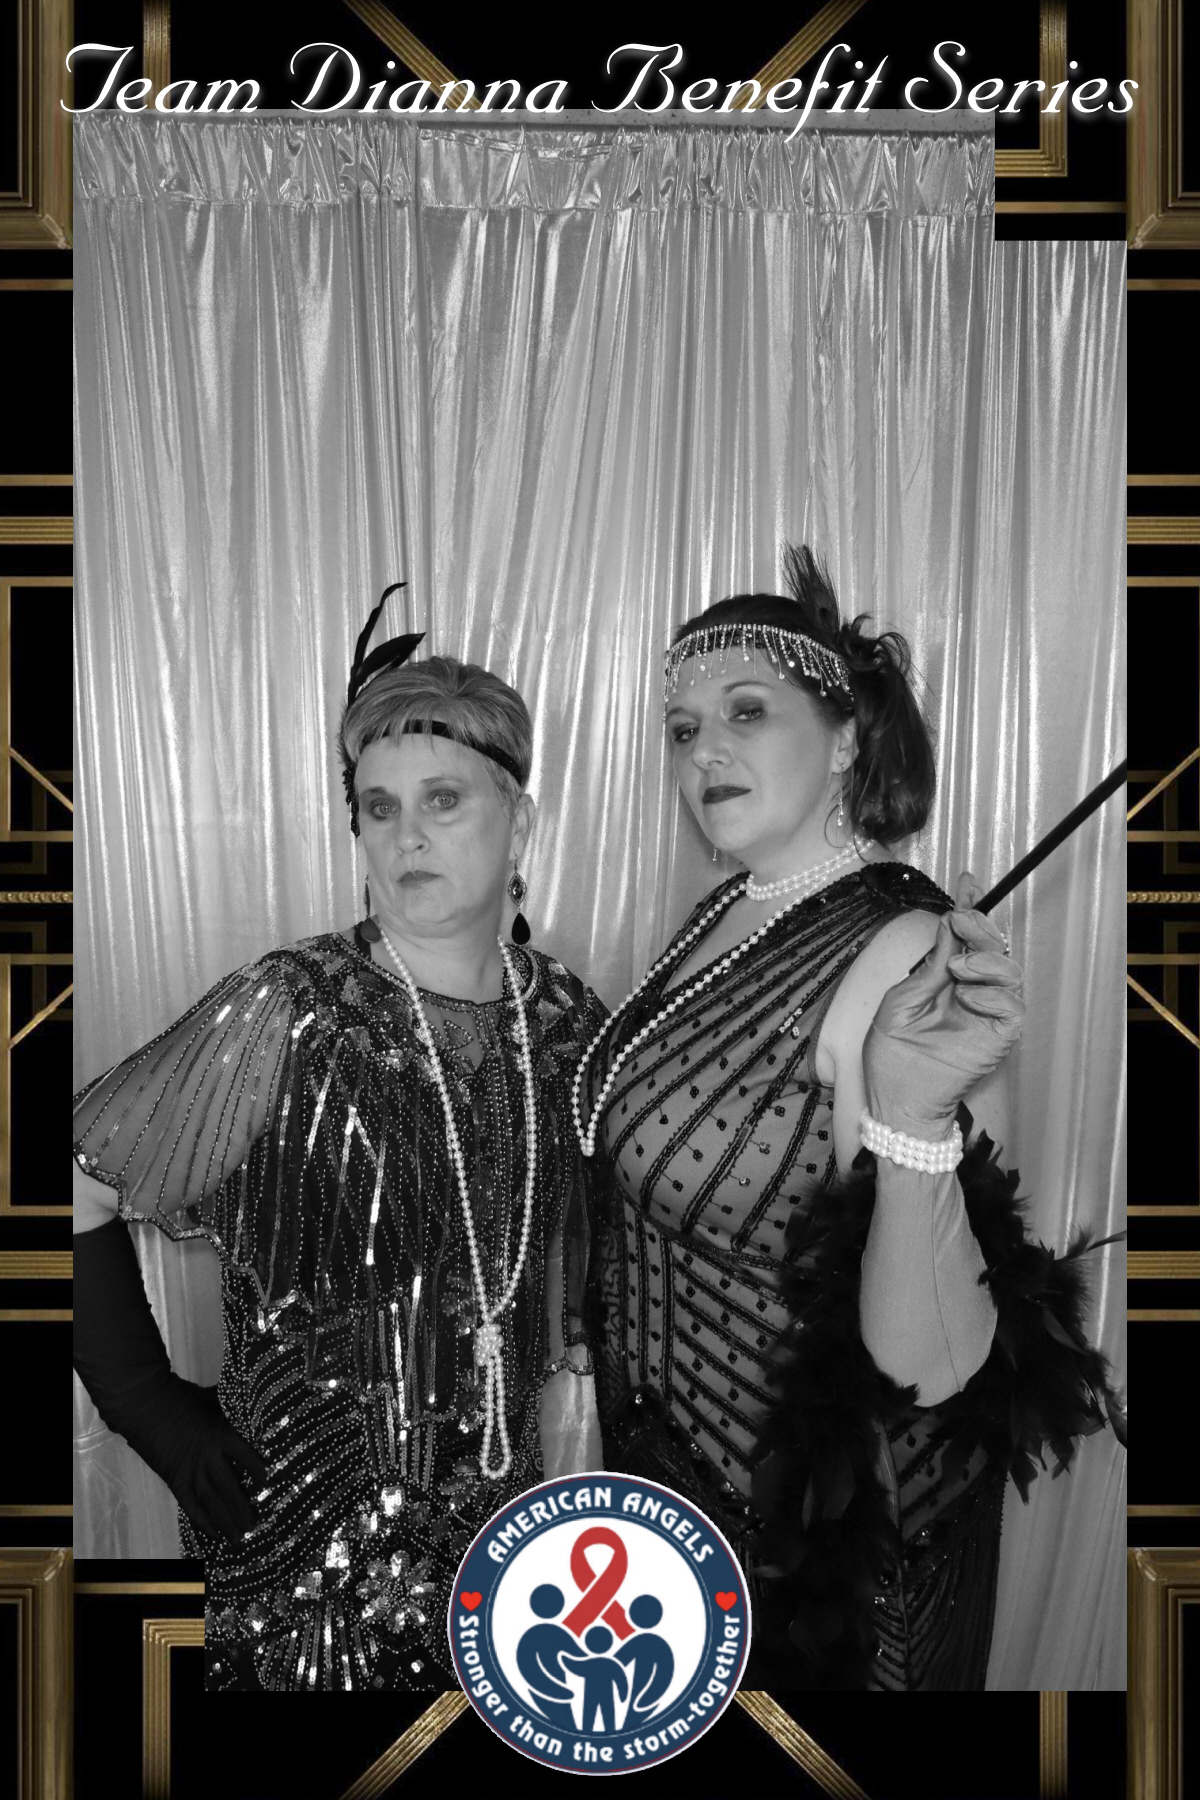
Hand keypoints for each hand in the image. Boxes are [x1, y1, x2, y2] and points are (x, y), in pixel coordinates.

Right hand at [151, 1378, 271, 1541]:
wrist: (147, 1404)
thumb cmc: (183, 1397)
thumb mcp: (215, 1398)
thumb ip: (235, 1406)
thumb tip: (258, 1403)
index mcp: (221, 1433)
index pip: (246, 1455)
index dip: (259, 1470)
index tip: (274, 1484)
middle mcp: (207, 1456)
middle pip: (229, 1485)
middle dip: (243, 1507)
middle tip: (257, 1524)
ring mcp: (189, 1469)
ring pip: (210, 1500)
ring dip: (225, 1520)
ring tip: (239, 1538)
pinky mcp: (174, 1478)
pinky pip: (189, 1504)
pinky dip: (201, 1520)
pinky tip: (213, 1533)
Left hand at [862, 872, 1023, 1136]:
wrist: (894, 1097)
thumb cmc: (892, 1052)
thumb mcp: (901, 997)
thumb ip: (930, 965)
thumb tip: (947, 926)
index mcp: (949, 979)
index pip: (967, 938)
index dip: (971, 909)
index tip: (967, 882)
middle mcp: (974, 992)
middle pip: (994, 948)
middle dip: (980, 927)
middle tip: (960, 920)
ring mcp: (988, 1014)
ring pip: (1010, 971)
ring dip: (986, 960)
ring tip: (958, 970)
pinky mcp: (999, 1037)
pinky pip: (1012, 1007)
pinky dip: (993, 995)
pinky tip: (968, 997)